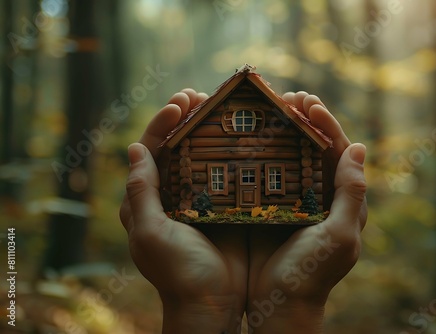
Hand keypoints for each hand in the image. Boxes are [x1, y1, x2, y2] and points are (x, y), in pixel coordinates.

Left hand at [119, 89, 247, 333]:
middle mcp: (176, 194)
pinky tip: (248, 136)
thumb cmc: (176, 272)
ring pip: (206, 156)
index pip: (152, 151)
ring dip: (212, 131)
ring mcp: (204, 199)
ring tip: (224, 109)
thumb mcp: (149, 232)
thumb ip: (140, 192)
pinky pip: (230, 174)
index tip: (180, 101)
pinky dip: (236, 153)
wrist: (211, 304)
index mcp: (151, 198)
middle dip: (188, 119)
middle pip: (179, 147)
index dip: (162, 123)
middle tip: (202, 96)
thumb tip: (134, 147)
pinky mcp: (229, 207)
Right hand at [246, 92, 366, 332]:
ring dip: (281, 133)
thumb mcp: (339, 236)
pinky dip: (260, 155)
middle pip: (313, 150)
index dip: (327, 125)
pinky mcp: (269, 208)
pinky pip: (267, 175)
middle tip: (286, 98)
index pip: (339, 153)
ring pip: (289, 159)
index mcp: (341, 201)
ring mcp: (293, 202)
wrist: (279, 305)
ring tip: (267, 111)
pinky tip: (247, 141)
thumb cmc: (312, 274)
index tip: (309, 102)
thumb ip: (352, 194)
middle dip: (303, 122)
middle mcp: (319, 197)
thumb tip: (360, 147)